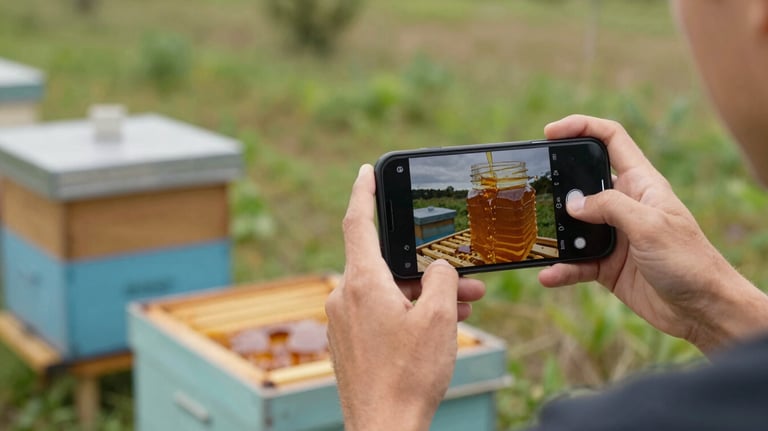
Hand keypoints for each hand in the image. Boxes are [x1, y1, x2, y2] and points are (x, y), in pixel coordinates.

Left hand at [326, 164, 485, 430]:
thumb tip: (437, 268)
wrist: (385, 429)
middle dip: (428, 266)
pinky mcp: (350, 343)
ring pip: (390, 291)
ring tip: (464, 304)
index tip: (366, 171)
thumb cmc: (409, 375)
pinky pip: (381, 313)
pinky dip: (409, 312)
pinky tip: (439, 325)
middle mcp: (345, 298)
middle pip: (389, 264)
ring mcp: (345, 323)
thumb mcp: (438, 317)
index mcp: (361, 283)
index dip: (363, 191)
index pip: (357, 222)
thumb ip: (440, 278)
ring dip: (425, 294)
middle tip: (463, 274)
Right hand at [538, 115, 767, 352]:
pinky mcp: (607, 264)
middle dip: (557, 183)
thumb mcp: (650, 226)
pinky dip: (562, 268)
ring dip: (556, 234)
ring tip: (540, 240)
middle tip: (533, 188)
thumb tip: (572, 203)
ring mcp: (614, 235)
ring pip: (574, 226)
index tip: (551, 132)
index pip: (610, 140)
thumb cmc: (689, 261)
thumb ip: (610, 207)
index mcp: (641, 183)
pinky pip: (576, 262)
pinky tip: (549, 275)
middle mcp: (625, 205)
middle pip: (583, 181)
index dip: (582, 128)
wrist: (703, 309)